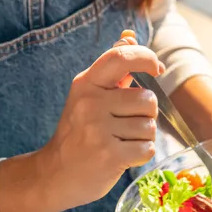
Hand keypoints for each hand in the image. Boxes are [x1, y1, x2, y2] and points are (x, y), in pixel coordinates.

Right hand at [0, 39, 162, 211]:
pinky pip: (147, 148)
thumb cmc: (78, 132)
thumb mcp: (88, 96)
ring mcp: (99, 130)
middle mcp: (91, 103)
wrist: (55, 174)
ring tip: (121, 141)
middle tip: (125, 124)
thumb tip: (129, 37)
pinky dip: (141, 154)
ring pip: (149, 126)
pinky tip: (123, 155)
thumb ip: (112, 69)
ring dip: (143, 136)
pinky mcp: (109, 155)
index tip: (156, 69)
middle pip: (146, 99)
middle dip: (146, 113)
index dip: (145, 57)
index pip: (121, 57)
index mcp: (86, 84)